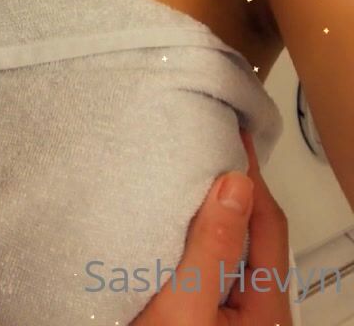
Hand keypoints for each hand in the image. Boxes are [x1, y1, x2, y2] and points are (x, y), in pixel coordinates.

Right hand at [130, 128, 292, 323]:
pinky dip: (197, 237)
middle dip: (233, 190)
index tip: (233, 135)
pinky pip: (212, 265)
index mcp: (267, 305)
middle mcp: (259, 309)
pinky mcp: (207, 316)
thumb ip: (213, 249)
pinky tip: (175, 223)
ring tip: (189, 177)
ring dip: (212, 214)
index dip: (251, 176)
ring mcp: (234, 315)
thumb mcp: (185, 308)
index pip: (269, 223)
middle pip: (255, 234)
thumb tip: (235, 184)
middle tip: (210, 146)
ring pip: (232, 248)